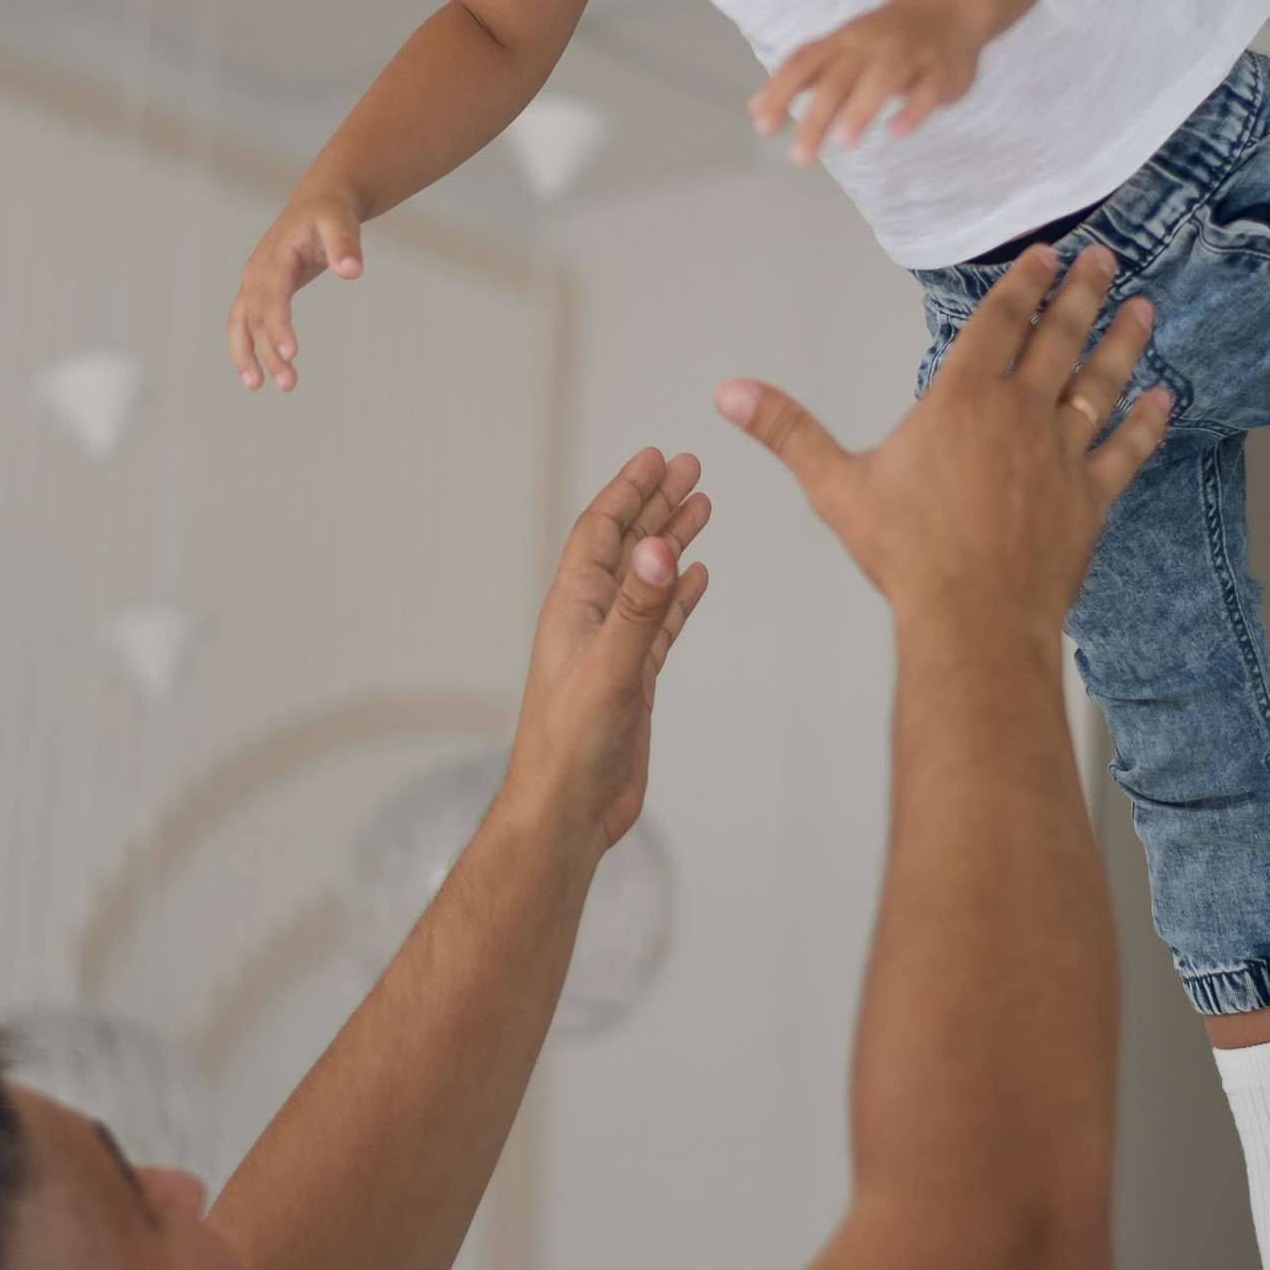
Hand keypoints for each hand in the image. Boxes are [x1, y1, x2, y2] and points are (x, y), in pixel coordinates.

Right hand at [227, 186, 363, 394]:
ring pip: (242, 324)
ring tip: (259, 386)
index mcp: (275, 255)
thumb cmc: (330, 214)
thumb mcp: (341, 223)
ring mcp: (252, 282)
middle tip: (289, 383)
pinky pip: (242, 323)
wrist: (317, 204)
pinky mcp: (257, 291)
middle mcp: (257, 271)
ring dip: (248, 355)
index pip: (273, 294)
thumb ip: (346, 246)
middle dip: (269, 350)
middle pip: (256, 316)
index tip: (291, 353)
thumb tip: (352, 272)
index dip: (278, 324)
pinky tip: (255, 375)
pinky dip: (244, 348)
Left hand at [503, 451, 712, 856]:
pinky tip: (698, 575)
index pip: (601, 532)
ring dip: (671, 541)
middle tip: (691, 467)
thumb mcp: (610, 670)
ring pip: (646, 580)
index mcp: (573, 609)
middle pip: (626, 546)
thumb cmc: (571, 747)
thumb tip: (656, 547)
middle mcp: (590, 621)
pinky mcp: (632, 680)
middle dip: (656, 503)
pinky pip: (658, 622)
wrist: (567, 813)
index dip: (627, 491)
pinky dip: (678, 595)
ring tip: (703, 506)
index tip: (657, 456)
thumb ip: (637, 610)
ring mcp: (612, 650)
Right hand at [714, 243, 1166, 636]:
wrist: (973, 619)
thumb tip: (730, 393)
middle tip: (1101, 257)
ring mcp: (1061, 454)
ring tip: (1141, 305)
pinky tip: (1164, 397)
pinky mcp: (1090, 498)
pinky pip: (1125, 449)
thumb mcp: (834, 485)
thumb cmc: (907, 556)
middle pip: (1058, 337)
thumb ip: (787, 429)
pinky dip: (1146, 421)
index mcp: (962, 400)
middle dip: (1080, 291)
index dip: (1023, 283)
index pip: (998, 322)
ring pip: (1100, 382)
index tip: (1045, 255)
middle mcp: (1020, 413)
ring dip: (1122, 340)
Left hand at [748, 0, 982, 165]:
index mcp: (844, 42)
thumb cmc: (885, 39)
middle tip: (800, 155)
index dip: (781, 91)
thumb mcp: (842, 49)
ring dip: (861, 108)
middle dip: (817, 116)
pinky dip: (912, 109)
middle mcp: (872, 45)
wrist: (947, 5)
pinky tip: (896, 132)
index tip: (761, 125)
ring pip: (882, 78)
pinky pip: (928, 89)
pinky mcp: (941, 71)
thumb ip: (804, 79)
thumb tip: (756, 111)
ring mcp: (909, 55)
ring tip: (843, 141)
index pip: (805, 62)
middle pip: (839, 77)